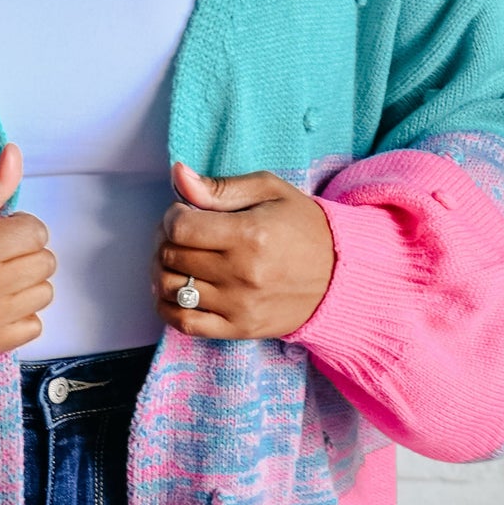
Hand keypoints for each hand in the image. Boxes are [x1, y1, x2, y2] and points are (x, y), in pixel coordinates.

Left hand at [155, 162, 335, 339]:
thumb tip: (178, 176)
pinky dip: (169, 307)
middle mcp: (241, 274)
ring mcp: (238, 306)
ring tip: (178, 261)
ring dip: (163, 272)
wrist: (340, 276)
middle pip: (171, 256)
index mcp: (249, 235)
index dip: (172, 216)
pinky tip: (176, 291)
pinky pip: (184, 323)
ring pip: (171, 289)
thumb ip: (220, 187)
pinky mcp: (238, 328)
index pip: (180, 227)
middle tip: (181, 235)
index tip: (184, 213)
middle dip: (166, 240)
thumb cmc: (304, 229)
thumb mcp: (270, 192)